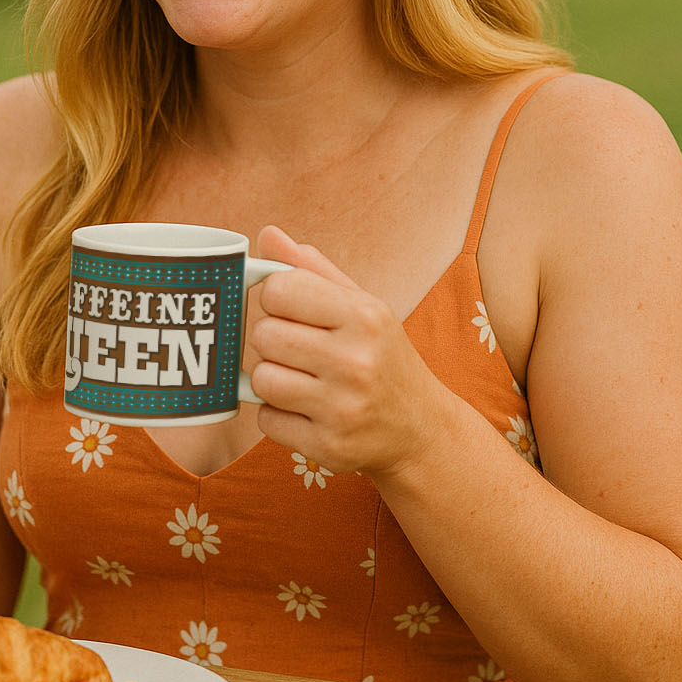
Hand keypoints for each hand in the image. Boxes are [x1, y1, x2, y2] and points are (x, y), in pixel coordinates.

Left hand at [250, 225, 442, 476]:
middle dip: (274, 341)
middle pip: (264, 335)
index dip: (276, 298)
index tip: (292, 310)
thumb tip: (267, 234)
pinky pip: (266, 421)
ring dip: (273, 380)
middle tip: (300, 350)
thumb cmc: (381, 357)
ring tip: (302, 380)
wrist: (420, 429)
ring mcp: (343, 408)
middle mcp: (356, 361)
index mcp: (365, 316)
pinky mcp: (328, 447)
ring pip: (261, 379)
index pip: (279, 289)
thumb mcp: (362, 306)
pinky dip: (278, 416)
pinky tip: (307, 411)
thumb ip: (312, 270)